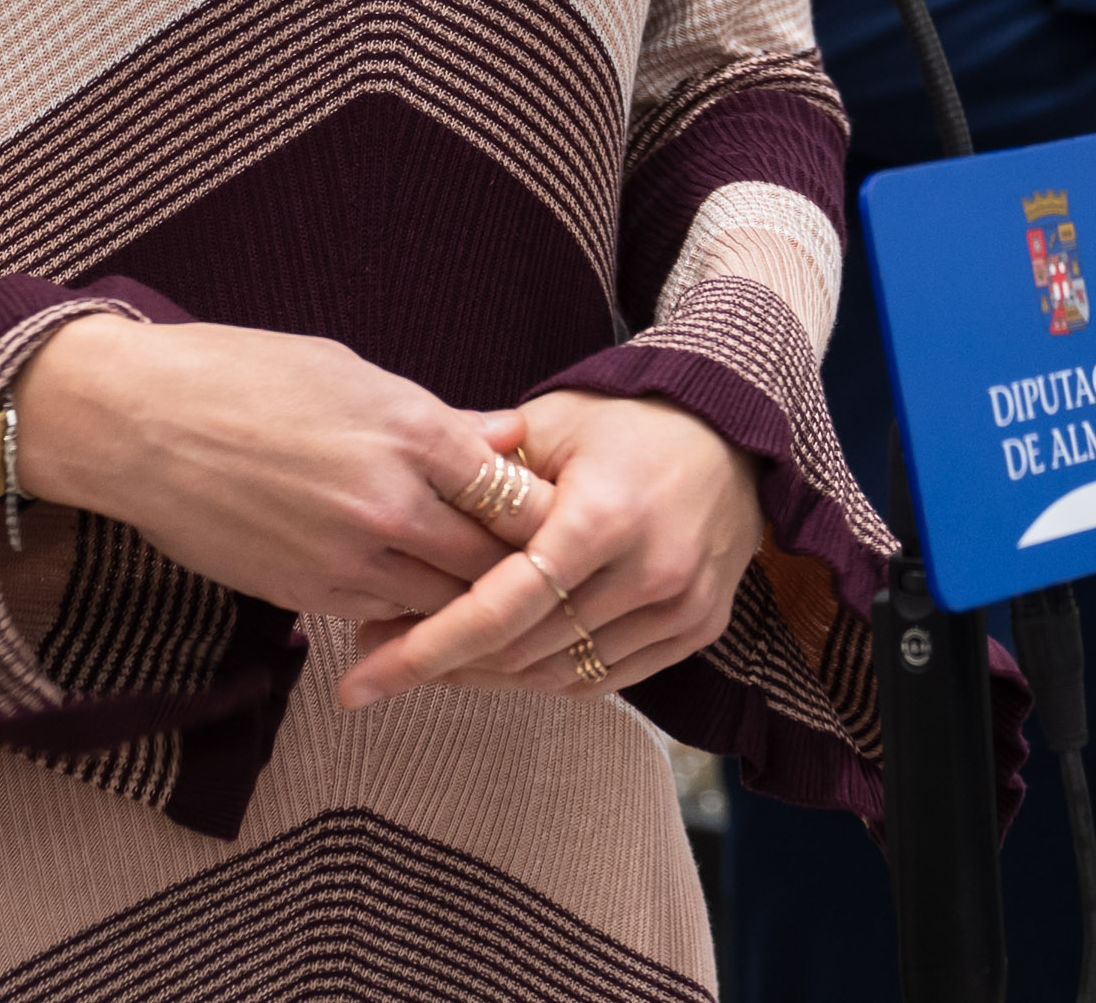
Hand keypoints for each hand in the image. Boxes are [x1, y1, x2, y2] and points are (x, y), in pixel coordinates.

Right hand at [11, 316, 513, 623]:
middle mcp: (389, 505)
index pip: (516, 494)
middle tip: (555, 574)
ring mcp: (348, 560)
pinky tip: (427, 606)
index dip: (550, 513)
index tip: (570, 518)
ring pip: (446, 604)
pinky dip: (414, 616)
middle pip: (494, 563)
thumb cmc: (242, 376)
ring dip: (474, 604)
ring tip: (502, 600)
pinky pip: (387, 618)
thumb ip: (437, 419)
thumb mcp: (352, 373)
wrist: (138, 425)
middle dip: (529, 571)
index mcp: (410, 433)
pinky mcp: (308, 598)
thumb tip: (508, 438)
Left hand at [337, 391, 763, 707]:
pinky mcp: (699, 628)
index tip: (360, 677)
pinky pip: (606, 677)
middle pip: (524, 651)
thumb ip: (482, 463)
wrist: (735, 429)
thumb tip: (399, 483)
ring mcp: (680, 608)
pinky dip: (548, 675)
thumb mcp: (553, 423)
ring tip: (429, 658)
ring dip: (490, 675)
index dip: (425, 648)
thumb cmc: (628, 418)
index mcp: (604, 516)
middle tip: (375, 657)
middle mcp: (648, 572)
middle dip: (443, 662)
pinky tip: (502, 658)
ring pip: (561, 675)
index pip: (500, 607)